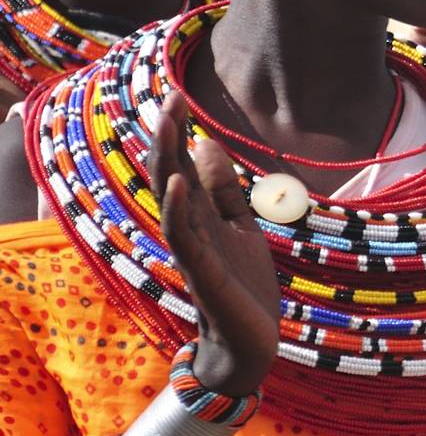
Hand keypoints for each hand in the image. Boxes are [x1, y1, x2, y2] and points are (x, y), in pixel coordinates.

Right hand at [148, 94, 279, 395]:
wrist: (252, 341)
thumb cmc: (244, 286)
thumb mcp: (241, 227)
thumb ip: (225, 190)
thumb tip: (209, 144)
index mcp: (201, 215)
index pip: (184, 165)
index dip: (180, 132)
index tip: (176, 94)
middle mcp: (190, 228)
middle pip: (171, 175)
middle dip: (169, 138)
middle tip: (166, 97)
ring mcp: (193, 249)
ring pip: (171, 198)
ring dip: (167, 162)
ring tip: (164, 124)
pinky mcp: (202, 271)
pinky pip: (184, 236)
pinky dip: (178, 208)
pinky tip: (178, 181)